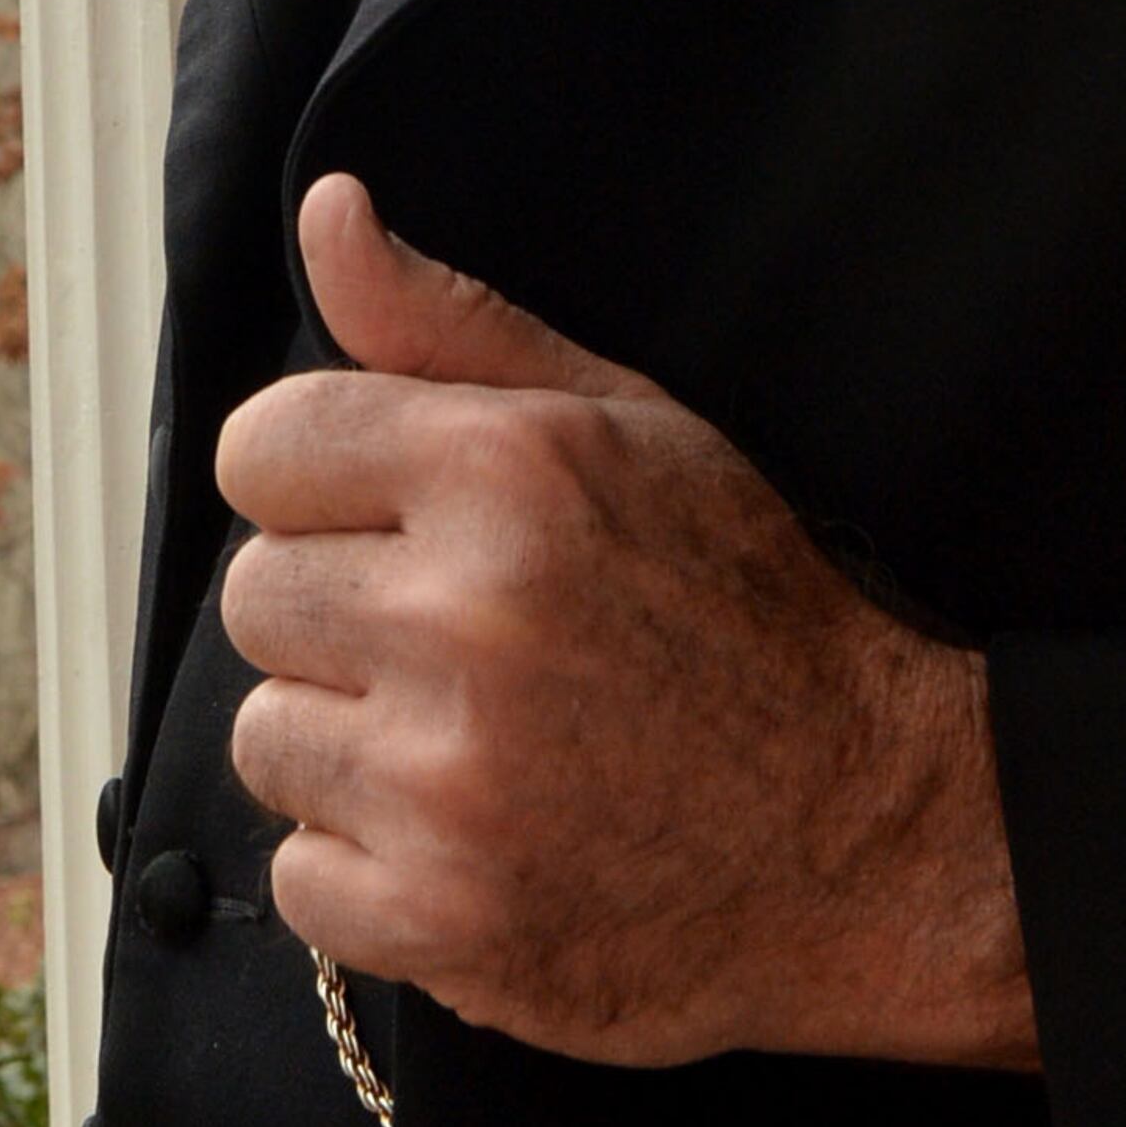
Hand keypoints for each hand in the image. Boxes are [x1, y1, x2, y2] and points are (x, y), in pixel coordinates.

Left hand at [212, 177, 1037, 1073]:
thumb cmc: (743, 613)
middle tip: (462, 650)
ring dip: (349, 750)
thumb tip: (327, 209)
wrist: (869, 837)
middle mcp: (462, 617)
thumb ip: (449, 325)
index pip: (261, 447)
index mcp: (502, 469)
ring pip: (267, 738)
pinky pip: (299, 876)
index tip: (396, 528)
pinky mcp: (441, 917)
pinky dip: (370, 873)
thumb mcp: (624, 425)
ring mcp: (447, 780)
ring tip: (477, 747)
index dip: (322, 487)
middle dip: (343, 618)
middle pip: (256, 596)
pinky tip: (476, 841)